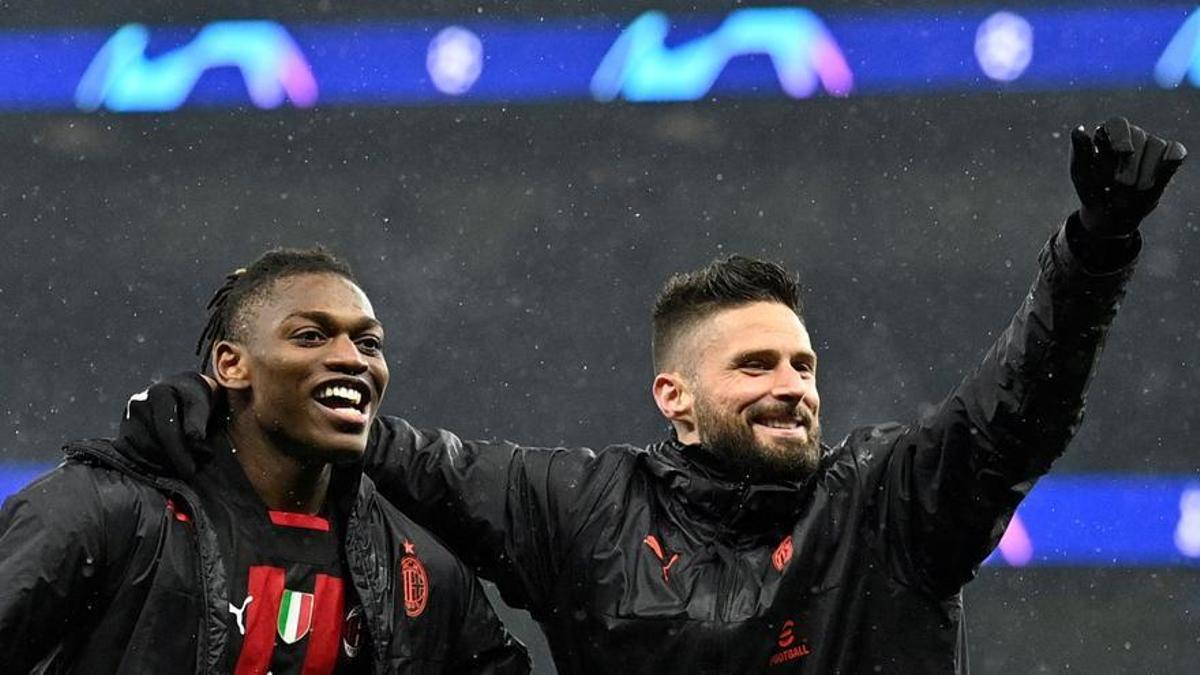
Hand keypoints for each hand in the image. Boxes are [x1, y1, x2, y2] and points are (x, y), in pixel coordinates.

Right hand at [115, 372, 215, 475]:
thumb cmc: (192, 400)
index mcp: (158, 394)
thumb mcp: (200, 404)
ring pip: (139, 452)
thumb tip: (194, 438)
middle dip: (171, 461)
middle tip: (190, 470)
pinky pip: (131, 456)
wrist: (177, 393)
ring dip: (160, 465)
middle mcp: (137, 405)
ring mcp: (127, 419)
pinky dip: (148, 465)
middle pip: (150, 443)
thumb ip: (197, 420)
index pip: (166, 429)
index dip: (179, 452)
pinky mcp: (122, 433)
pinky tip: (165, 466)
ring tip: (180, 467)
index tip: (191, 470)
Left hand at [1070, 117, 1186, 236]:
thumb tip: (1078, 129)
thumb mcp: (1082, 175)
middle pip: (1138, 136)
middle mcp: (1131, 134)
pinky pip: (1174, 153)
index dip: (1122, 138)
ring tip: (1133, 190)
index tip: (1124, 153)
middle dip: (1129, 165)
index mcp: (1107, 134)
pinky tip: (1157, 178)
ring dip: (1145, 173)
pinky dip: (1168, 165)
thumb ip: (1081, 152)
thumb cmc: (1093, 190)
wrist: (1113, 214)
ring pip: (1156, 146)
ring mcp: (1151, 144)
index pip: (1117, 124)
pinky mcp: (1168, 156)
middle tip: (1119, 186)